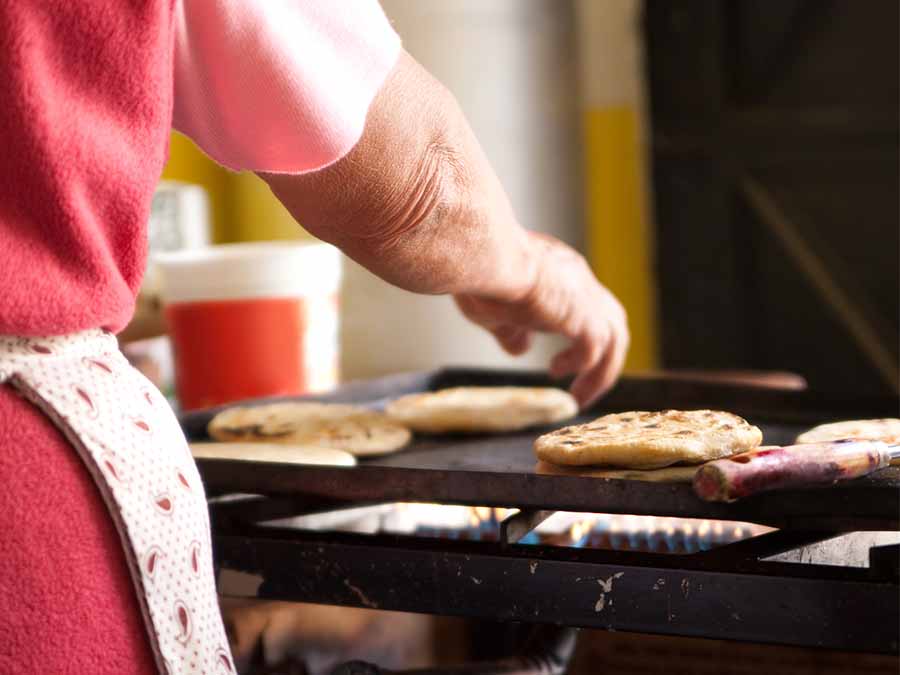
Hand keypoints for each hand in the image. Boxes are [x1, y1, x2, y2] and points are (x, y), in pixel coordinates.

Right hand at [454, 233, 628, 407]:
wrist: (487, 257)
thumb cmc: (482, 275)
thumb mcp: (495, 311)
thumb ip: (511, 331)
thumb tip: (521, 348)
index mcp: (559, 270)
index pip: (583, 302)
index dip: (577, 333)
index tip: (558, 363)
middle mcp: (578, 280)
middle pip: (611, 318)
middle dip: (603, 355)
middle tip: (583, 384)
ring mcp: (585, 297)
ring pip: (615, 337)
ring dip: (602, 371)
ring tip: (580, 396)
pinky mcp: (584, 316)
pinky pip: (597, 350)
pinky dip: (585, 368)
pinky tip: (558, 372)